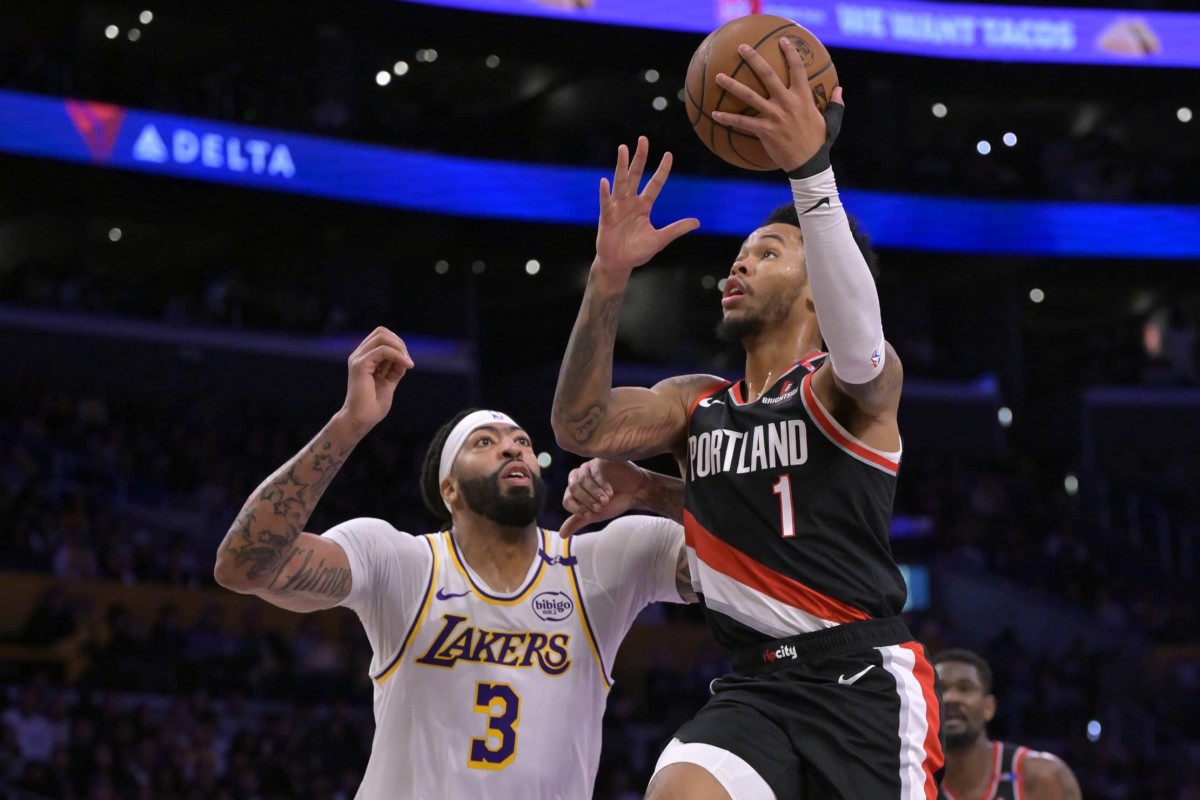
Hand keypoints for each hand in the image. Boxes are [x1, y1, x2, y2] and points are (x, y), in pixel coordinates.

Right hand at [340, 327, 413, 429]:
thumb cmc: (373, 404)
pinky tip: (407, 366)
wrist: (362, 419)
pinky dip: (398, 355)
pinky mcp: (360, 365)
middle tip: (408, 361)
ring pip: (382, 337)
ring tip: (408, 364)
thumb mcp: (389, 381)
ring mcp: (358, 358)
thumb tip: (405, 357)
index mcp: (364, 357)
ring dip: (400, 349)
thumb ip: (395, 368)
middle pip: (381, 331)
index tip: (406, 361)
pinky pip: (382, 350)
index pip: (381, 336)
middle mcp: (359, 355)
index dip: (397, 343)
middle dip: (399, 343)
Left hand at [559, 459, 647, 537]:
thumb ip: (578, 520)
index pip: (567, 500)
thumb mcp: (595, 514)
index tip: (592, 513)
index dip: (579, 509)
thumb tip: (561, 535)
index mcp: (574, 489)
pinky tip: (610, 491)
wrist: (635, 492)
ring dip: (595, 493)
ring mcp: (589, 467)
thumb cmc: (614, 501)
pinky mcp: (600, 460)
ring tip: (607, 499)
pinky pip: (595, 472)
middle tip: (600, 507)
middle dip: (587, 501)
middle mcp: (579, 476)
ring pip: (582, 480)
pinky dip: (602, 484)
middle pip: (573, 489)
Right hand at [594, 136, 698, 279]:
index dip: (662, 170)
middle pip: (635, 175)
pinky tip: (605, 181)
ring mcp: (618, 207)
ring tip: (623, 149)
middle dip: (639, 158)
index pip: (655, 184)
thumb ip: (676, 229)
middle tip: (642, 139)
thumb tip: (697, 222)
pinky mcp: (607, 217)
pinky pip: (606, 202)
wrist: (619, 263)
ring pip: (620, 182)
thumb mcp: (660, 239)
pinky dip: (605, 192)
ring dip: (622, 166)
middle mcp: (630, 202)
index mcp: (644, 206)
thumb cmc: (637, 251)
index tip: (669, 155)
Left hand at [711, 39, 844, 174]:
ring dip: (732, 85)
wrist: (809, 164)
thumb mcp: (832, 122)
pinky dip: (727, 118)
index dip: (790, 53)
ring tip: (718, 76)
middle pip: (767, 75)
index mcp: (803, 97)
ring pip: (749, 96)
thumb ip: (834, 104)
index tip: (782, 40)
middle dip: (753, 59)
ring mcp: (774, 115)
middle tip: (741, 48)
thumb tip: (839, 90)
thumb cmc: (819, 142)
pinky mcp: (764, 130)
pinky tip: (714, 113)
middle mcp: (787, 102)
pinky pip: (741, 123)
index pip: (797, 68)